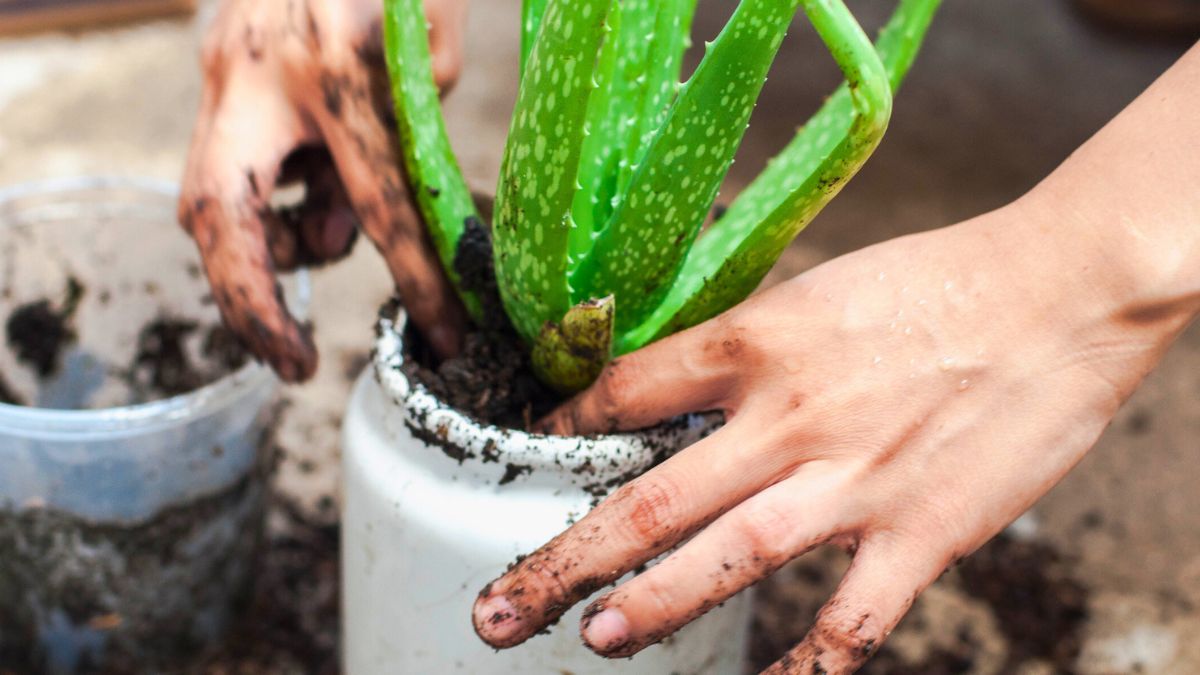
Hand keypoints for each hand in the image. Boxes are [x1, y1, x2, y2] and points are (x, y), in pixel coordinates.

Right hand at [179, 0, 467, 380]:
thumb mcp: (433, 47)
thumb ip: (401, 141)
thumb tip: (343, 228)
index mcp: (343, 61)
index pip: (379, 200)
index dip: (415, 278)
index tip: (445, 336)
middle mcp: (260, 68)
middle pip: (220, 216)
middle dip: (250, 303)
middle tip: (293, 362)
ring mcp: (221, 64)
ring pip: (210, 194)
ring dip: (263, 241)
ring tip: (323, 230)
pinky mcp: (211, 61)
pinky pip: (224, 159)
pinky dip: (265, 196)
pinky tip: (305, 184)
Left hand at [472, 197, 1196, 670]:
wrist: (1057, 292)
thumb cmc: (934, 281)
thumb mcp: (816, 291)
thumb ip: (745, 346)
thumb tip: (678, 379)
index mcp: (755, 345)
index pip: (625, 393)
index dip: (565, 428)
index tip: (533, 454)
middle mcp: (785, 421)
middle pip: (647, 499)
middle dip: (564, 560)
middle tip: (499, 609)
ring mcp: (849, 485)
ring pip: (726, 561)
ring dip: (653, 606)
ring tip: (597, 635)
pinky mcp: (917, 534)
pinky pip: (849, 621)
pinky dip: (810, 662)